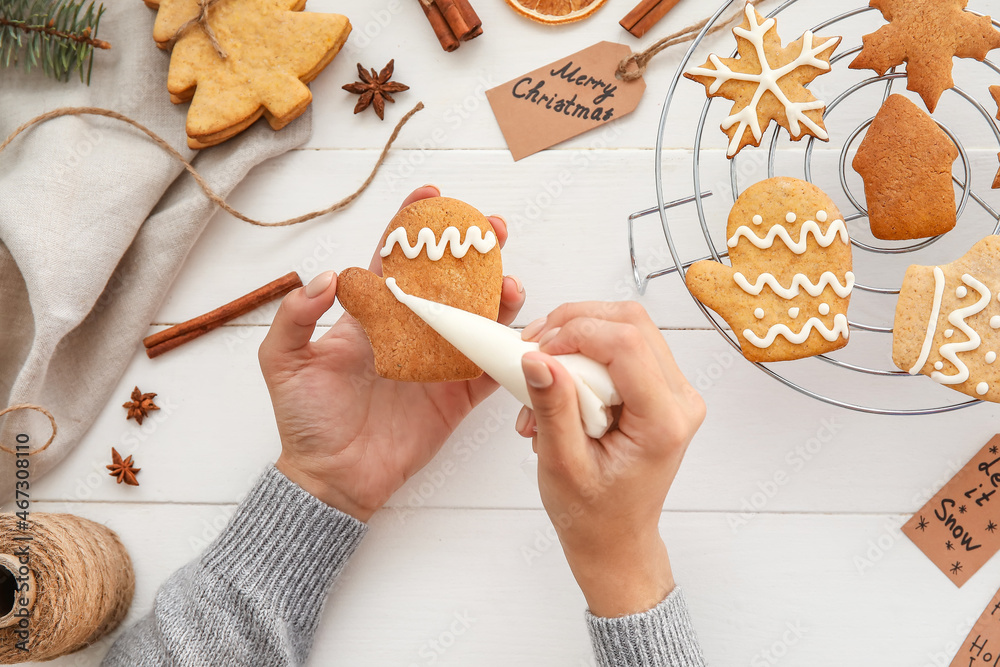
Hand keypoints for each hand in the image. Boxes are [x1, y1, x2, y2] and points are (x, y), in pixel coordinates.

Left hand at [259, 186, 524, 520]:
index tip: (433, 197)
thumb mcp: (283, 362)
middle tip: (491, 229)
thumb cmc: (305, 419)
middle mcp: (410, 331)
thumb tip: (328, 276)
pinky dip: (508, 350)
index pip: (395, 259)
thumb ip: (296, 316)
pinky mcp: (456, 395)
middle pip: (449, 279)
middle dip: (472, 249)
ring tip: (508, 281)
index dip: (413, 225)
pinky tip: (519, 331)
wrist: (332, 477)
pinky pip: (489, 367)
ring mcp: (437, 362)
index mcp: (372, 316)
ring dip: (497, 295)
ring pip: (476, 317)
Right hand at [516, 302, 704, 616]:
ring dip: (578, 333)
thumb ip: (553, 407)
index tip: (536, 355)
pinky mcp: (659, 388)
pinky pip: (625, 345)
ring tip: (541, 366)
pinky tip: (558, 379)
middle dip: (574, 324)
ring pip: (628, 325)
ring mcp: (674, 392)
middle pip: (631, 322)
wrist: (615, 539)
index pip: (626, 344)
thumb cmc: (593, 515)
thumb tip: (536, 357)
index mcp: (663, 422)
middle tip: (533, 350)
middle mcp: (679, 400)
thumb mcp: (562, 464)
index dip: (575, 334)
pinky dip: (586, 349)